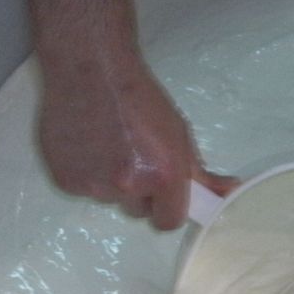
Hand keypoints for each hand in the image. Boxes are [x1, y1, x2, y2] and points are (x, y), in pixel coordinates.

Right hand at [39, 60, 236, 229]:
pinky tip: (87, 145)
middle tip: (135, 159)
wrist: (90, 71)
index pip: (169, 222)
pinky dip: (86, 174)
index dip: (168, 208)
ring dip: (111, 182)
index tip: (164, 193)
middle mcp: (128, 187)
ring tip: (108, 146)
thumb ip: (202, 172)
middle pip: (138, 211)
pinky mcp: (65, 180)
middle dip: (140, 193)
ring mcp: (93, 186)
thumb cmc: (141, 99)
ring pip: (109, 199)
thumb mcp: (180, 133)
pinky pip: (83, 189)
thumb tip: (229, 191)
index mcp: (163, 176)